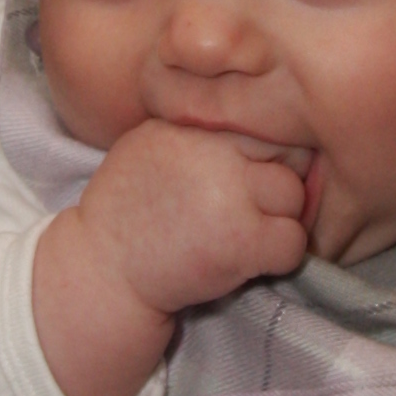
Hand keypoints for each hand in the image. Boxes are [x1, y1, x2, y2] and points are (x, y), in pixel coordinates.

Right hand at [34, 122, 307, 395]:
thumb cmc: (128, 215)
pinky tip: (247, 262)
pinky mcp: (240, 241)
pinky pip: (294, 243)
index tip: (245, 178)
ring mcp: (227, 195)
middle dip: (274, 184)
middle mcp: (210, 150)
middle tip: (249, 210)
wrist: (101, 274)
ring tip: (243, 235)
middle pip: (286, 153)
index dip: (262, 153)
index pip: (259, 121)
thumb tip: (272, 127)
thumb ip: (201, 133)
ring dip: (279, 220)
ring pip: (294, 196)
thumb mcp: (150, 147)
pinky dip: (279, 258)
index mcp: (187, 122)